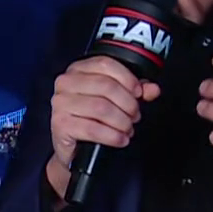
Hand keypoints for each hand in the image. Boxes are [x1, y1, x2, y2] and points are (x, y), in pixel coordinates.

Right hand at [44, 56, 160, 201]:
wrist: (73, 147)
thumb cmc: (91, 119)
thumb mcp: (115, 100)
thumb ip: (134, 91)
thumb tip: (152, 89)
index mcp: (78, 70)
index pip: (106, 64)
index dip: (128, 79)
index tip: (139, 93)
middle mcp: (66, 83)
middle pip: (106, 86)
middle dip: (127, 103)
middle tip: (134, 115)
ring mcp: (61, 103)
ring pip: (101, 108)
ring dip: (121, 121)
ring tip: (127, 128)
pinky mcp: (60, 124)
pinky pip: (92, 129)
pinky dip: (112, 136)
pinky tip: (120, 139)